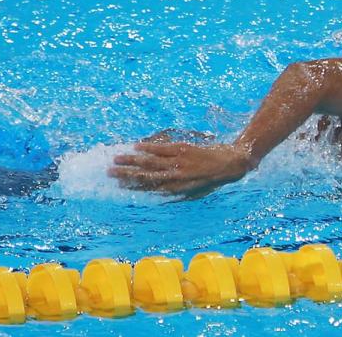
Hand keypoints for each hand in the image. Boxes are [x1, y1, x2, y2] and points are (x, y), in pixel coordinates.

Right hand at [108, 142, 252, 195]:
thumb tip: (161, 196)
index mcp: (178, 189)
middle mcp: (176, 177)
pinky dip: (148, 147)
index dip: (133, 187)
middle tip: (109, 172)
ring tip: (116, 158)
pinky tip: (135, 146)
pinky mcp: (183, 149)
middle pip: (146, 176)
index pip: (150, 189)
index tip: (118, 186)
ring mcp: (178, 162)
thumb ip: (178, 194)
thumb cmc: (214, 180)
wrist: (232, 163)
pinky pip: (161, 148)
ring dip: (132, 160)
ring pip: (150, 161)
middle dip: (126, 174)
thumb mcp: (197, 193)